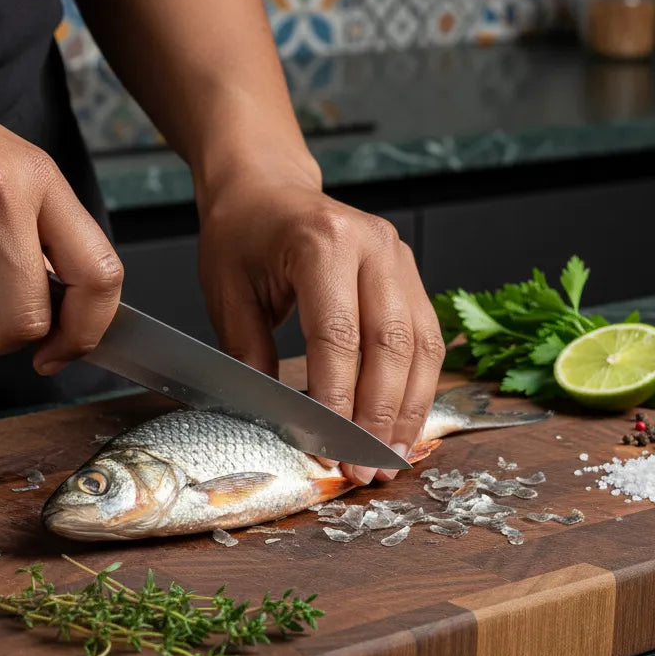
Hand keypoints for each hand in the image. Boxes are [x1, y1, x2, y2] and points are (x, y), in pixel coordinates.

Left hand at [198, 176, 444, 484]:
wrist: (267, 186)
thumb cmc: (242, 235)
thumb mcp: (227, 293)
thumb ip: (249, 356)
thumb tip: (274, 421)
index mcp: (322, 243)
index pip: (338, 337)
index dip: (336, 402)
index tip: (328, 449)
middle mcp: (373, 247)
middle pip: (391, 347)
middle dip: (378, 418)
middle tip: (365, 469)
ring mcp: (400, 259)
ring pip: (422, 348)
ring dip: (408, 411)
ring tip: (392, 459)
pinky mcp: (411, 276)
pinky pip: (427, 340)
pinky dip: (419, 388)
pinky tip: (404, 424)